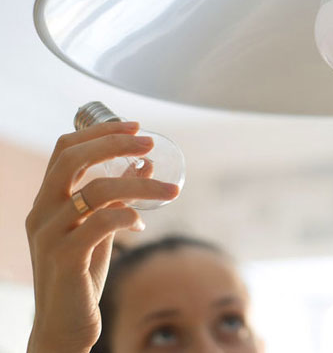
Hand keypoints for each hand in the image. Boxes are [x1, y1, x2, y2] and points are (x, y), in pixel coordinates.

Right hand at [25, 122, 179, 352]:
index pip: (65, 149)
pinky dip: (128, 216)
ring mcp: (49, 234)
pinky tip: (140, 226)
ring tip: (171, 192)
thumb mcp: (99, 229)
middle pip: (72, 159)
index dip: (99, 132)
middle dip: (114, 144)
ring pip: (97, 190)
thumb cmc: (81, 274)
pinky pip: (102, 222)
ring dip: (142, 186)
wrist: (63, 325)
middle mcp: (41, 212)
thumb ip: (116, 198)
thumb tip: (145, 164)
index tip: (134, 126)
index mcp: (47, 200)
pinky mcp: (64, 257)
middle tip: (150, 143)